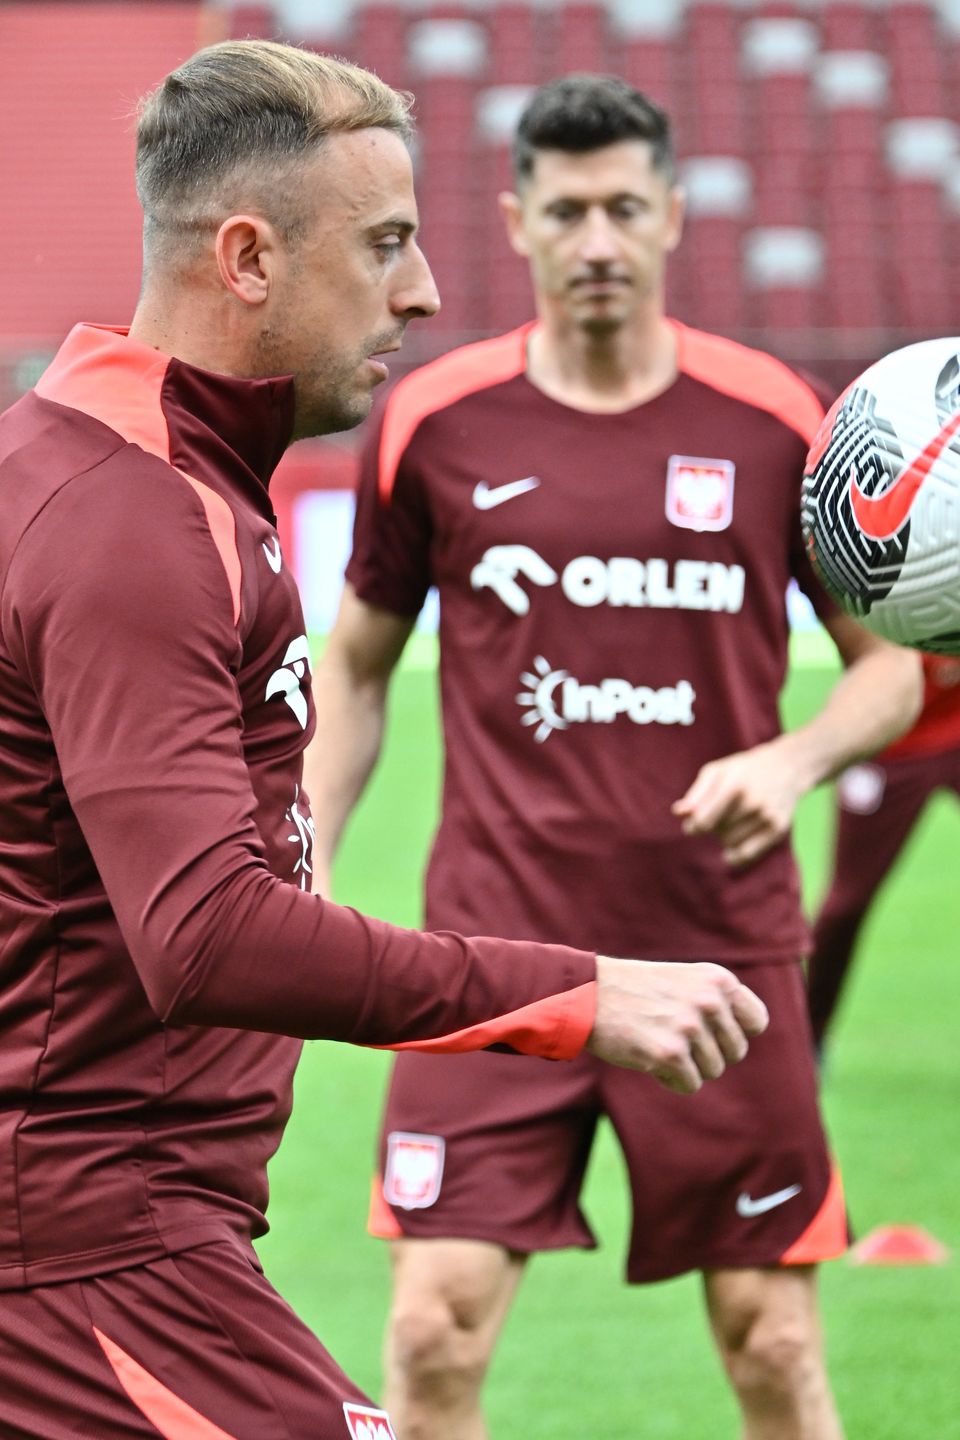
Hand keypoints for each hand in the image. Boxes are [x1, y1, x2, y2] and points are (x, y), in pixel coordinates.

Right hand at [588, 957, 767, 1092]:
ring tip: (657, 1041)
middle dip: (707, 1052)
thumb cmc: (636, 990)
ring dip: (687, 1066)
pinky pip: (689, 1084)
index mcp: (717, 980)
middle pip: (734, 1052)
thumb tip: (746, 1037)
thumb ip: (718, 1001)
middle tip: (674, 1036)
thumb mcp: (685, 981)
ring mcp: (689, 1027)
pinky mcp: (669, 1053)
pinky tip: (648, 1057)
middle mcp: (709, 1001)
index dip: (735, 1033)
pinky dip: (670, 1079)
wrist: (588, 994)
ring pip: (712, 1070)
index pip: (756, 1021)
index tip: (713, 1032)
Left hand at [671, 739, 808, 867]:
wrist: (787, 766)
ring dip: (725, 837)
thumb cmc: (743, 770)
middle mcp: (752, 802)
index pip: (703, 821)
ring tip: (732, 822)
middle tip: (719, 815)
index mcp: (734, 785)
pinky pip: (747, 854)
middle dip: (713, 827)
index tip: (693, 824)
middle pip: (717, 832)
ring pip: (730, 843)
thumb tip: (678, 813)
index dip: (693, 826)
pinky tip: (731, 850)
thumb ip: (696, 794)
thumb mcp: (717, 772)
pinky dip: (735, 855)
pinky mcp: (778, 829)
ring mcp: (767, 816)